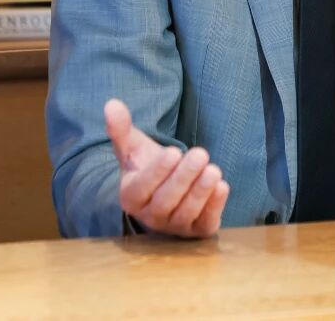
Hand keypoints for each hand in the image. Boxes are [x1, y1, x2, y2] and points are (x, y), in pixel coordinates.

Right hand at [104, 98, 230, 236]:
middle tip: (201, 154)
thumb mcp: (133, 148)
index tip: (174, 151)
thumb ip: (121, 129)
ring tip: (214, 170)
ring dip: (201, 192)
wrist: (165, 190)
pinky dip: (214, 207)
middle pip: (166, 201)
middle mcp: (150, 216)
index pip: (141, 188)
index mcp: (131, 196)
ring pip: (186, 213)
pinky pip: (204, 224)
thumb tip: (112, 104)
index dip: (158, 172)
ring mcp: (174, 226)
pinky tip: (223, 187)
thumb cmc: (147, 166)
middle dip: (184, 178)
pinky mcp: (196, 230)